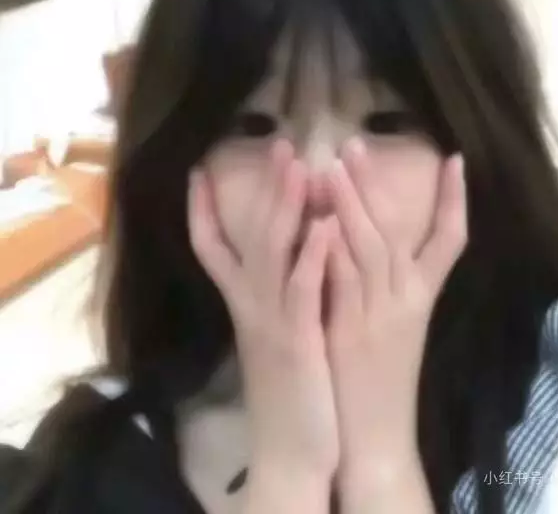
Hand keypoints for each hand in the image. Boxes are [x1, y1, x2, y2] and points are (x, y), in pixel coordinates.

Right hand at [188, 140, 338, 478]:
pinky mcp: (298, 340)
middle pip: (251, 235)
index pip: (210, 249)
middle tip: (280, 143)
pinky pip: (303, 290)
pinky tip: (326, 225)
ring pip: (274, 253)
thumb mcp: (272, 334)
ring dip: (287, 206)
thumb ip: (273, 294)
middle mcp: (251, 304)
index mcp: (244, 303)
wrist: (291, 447)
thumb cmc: (287, 387)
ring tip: (301, 163)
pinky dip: (312, 255)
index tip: (197, 172)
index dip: (200, 210)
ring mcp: (272, 321)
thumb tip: (286, 252)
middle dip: (264, 188)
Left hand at [325, 139, 466, 480]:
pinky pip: (342, 280)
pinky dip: (330, 246)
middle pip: (395, 230)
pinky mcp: (351, 329)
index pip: (452, 241)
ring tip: (334, 164)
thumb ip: (388, 281)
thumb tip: (368, 234)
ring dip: (352, 203)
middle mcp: (406, 298)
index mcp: (422, 296)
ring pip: (369, 247)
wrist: (376, 434)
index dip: (456, 200)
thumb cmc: (385, 376)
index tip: (455, 159)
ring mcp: (379, 313)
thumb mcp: (399, 323)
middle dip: (376, 185)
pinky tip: (316, 218)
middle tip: (354, 143)